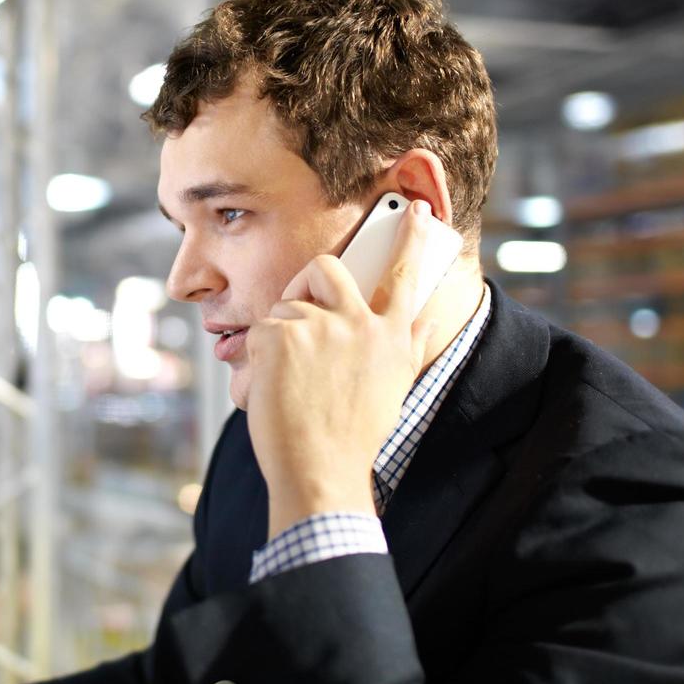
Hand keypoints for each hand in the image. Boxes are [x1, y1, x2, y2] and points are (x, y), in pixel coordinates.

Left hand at [246, 200, 437, 536]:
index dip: (412, 241)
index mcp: (390, 337)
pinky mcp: (281, 331)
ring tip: (290, 386)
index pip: (404, 277)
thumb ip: (406, 349)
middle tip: (301, 313)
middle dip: (308, 281)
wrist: (321, 470)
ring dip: (279, 342)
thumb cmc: (350, 439)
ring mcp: (319, 323)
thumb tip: (426, 321)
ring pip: (284, 309)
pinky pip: (258, 331)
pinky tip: (272, 390)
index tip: (419, 213)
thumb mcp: (392, 390)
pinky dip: (257, 360)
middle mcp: (359, 323)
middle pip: (327, 269)